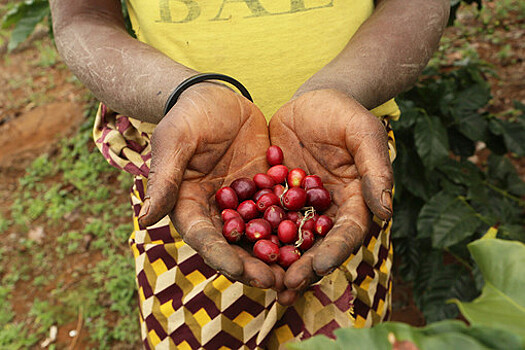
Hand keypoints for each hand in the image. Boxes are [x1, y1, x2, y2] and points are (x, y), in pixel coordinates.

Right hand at [138, 84, 282, 289]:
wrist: (215, 96)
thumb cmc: (188, 116)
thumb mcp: (175, 142)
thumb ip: (164, 179)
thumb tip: (144, 219)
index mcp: (190, 205)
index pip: (204, 237)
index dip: (221, 255)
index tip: (240, 271)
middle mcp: (217, 210)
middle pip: (234, 244)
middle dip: (254, 265)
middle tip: (276, 282)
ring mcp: (244, 201)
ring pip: (260, 233)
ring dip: (277, 253)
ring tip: (297, 271)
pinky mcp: (265, 188)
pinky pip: (281, 209)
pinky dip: (295, 224)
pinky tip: (314, 236)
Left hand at [269, 89, 393, 300]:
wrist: (311, 100)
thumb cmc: (344, 113)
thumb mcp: (363, 134)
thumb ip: (375, 170)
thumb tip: (387, 212)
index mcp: (352, 201)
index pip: (347, 232)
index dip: (334, 251)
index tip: (318, 266)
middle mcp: (324, 211)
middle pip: (316, 244)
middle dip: (302, 267)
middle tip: (285, 286)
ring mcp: (297, 206)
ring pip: (286, 238)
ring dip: (274, 261)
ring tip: (258, 280)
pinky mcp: (273, 196)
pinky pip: (260, 216)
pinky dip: (250, 233)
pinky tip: (234, 247)